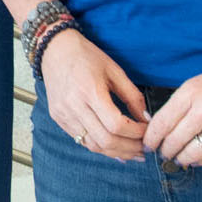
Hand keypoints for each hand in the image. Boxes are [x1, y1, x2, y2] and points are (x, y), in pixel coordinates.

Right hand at [39, 30, 150, 160]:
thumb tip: (145, 120)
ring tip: (132, 152)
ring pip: (93, 145)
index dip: (136, 133)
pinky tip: (114, 148)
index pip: (117, 124)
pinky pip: (82, 140)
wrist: (54, 49)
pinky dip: (100, 147)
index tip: (147, 131)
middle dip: (129, 148)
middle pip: (106, 140)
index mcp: (90, 90)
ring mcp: (63, 113)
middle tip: (143, 148)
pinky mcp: (58, 117)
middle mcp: (74, 105)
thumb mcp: (114, 70)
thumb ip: (132, 96)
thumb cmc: (86, 56)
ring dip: (116, 152)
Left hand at [144, 56, 201, 166]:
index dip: (152, 137)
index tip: (148, 143)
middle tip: (162, 153)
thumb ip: (182, 102)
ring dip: (182, 158)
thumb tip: (163, 124)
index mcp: (192, 91)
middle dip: (165, 150)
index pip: (163, 121)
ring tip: (178, 158)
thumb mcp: (200, 82)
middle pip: (175, 139)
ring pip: (193, 152)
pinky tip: (197, 159)